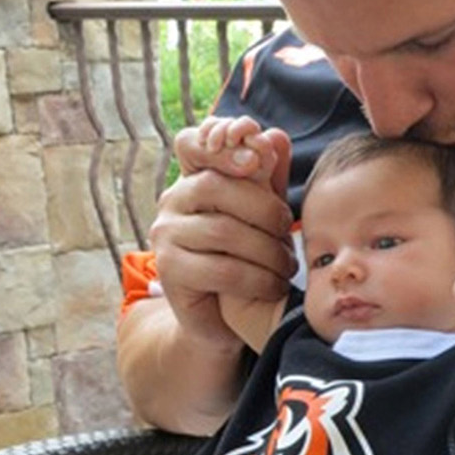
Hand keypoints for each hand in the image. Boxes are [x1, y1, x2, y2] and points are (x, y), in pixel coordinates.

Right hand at [148, 120, 294, 349]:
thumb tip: (274, 136)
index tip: (256, 162)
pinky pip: (221, 269)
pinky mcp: (170, 271)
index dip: (221, 146)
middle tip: (290, 235)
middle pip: (217, 187)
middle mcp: (171, 202)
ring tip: (287, 267)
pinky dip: (256, 278)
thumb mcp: (262, 215)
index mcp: (192, 179)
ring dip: (266, 251)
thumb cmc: (247, 258)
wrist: (224, 318)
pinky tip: (273, 286)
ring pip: (223, 231)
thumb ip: (267, 178)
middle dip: (264, 209)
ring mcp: (165, 236)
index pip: (191, 144)